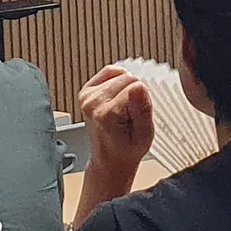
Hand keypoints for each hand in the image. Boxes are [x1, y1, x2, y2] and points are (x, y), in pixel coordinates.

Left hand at [77, 65, 153, 179]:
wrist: (110, 159)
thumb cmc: (126, 149)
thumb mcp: (144, 134)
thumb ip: (143, 110)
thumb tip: (140, 86)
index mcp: (106, 114)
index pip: (136, 87)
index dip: (143, 100)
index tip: (138, 116)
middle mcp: (93, 103)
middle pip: (128, 78)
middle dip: (136, 92)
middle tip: (132, 113)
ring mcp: (87, 96)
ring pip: (120, 74)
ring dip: (127, 87)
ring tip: (125, 107)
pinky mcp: (86, 91)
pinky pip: (109, 71)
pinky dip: (119, 78)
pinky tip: (121, 95)